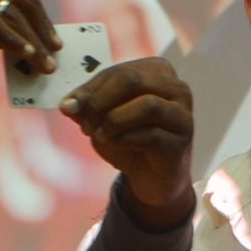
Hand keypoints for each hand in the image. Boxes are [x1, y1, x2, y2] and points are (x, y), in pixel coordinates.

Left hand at [59, 57, 193, 228]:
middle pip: (132, 81)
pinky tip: (114, 144)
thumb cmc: (127, 140)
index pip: (117, 71)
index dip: (88, 88)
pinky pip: (152, 134)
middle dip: (100, 101)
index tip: (67, 107)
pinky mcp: (181, 142)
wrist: (150, 178)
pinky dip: (125, 139)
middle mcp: (176, 88)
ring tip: (99, 134)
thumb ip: (86, 107)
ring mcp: (183, 115)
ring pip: (147, 105)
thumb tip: (68, 104)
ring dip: (114, 120)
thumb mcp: (101, 119)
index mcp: (157, 72)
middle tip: (84, 123)